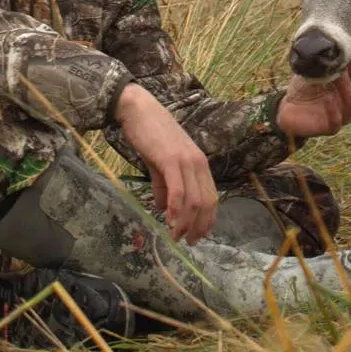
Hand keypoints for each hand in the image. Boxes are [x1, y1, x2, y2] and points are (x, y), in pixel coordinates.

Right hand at [115, 83, 216, 243]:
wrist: (138, 109)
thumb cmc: (150, 134)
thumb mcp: (160, 164)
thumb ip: (164, 186)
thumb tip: (163, 209)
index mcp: (200, 164)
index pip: (211, 197)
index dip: (207, 219)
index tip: (198, 235)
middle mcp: (198, 163)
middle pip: (206, 202)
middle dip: (198, 226)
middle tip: (188, 242)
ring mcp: (186, 161)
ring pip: (194, 200)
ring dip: (186, 222)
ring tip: (176, 236)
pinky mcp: (171, 159)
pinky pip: (178, 191)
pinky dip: (175, 209)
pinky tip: (169, 221)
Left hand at [276, 57, 350, 137]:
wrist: (288, 107)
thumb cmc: (305, 84)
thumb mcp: (316, 65)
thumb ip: (328, 55)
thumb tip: (334, 39)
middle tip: (349, 62)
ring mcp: (343, 113)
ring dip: (347, 87)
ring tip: (337, 77)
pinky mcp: (331, 126)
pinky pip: (338, 120)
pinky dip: (334, 110)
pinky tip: (328, 101)